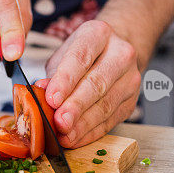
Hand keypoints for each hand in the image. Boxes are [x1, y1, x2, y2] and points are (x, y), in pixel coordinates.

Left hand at [42, 20, 141, 147]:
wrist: (114, 53)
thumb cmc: (84, 55)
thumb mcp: (63, 55)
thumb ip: (53, 74)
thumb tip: (41, 91)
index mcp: (98, 34)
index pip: (81, 57)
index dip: (65, 80)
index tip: (52, 99)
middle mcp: (120, 53)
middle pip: (96, 84)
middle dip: (75, 106)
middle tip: (59, 122)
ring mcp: (131, 78)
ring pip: (105, 105)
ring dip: (83, 124)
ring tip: (64, 135)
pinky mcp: (132, 101)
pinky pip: (110, 120)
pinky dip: (91, 132)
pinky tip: (76, 138)